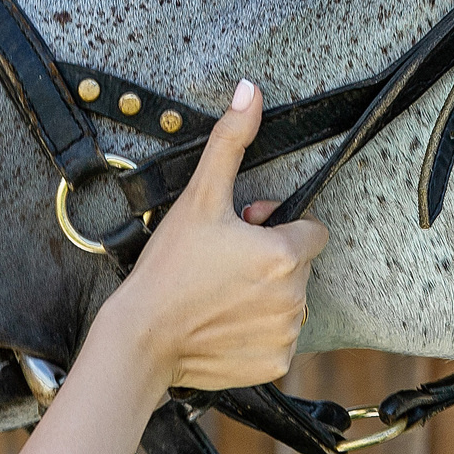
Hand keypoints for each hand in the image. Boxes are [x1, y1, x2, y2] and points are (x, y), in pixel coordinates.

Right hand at [93, 80, 327, 391]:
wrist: (141, 338)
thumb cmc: (167, 268)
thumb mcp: (197, 198)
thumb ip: (230, 141)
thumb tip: (250, 91)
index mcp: (284, 254)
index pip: (311, 231)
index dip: (278, 227)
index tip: (246, 231)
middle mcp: (295, 297)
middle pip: (299, 266)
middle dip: (271, 260)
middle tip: (225, 262)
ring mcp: (286, 334)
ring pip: (290, 302)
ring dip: (265, 295)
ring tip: (220, 293)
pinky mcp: (275, 363)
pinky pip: (278, 338)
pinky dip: (257, 332)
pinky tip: (222, 324)